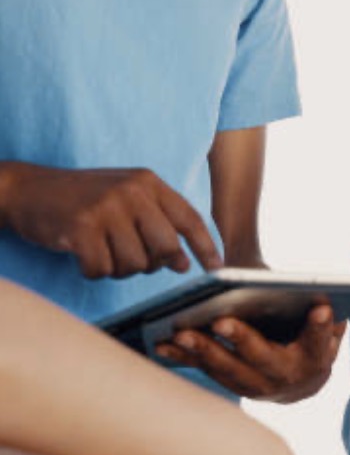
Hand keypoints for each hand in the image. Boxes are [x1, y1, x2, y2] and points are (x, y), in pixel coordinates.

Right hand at [0, 164, 221, 277]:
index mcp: (148, 182)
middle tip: (134, 260)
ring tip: (104, 252)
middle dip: (154, 264)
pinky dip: (94, 271)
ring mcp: (106, 208)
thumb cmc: (84, 199)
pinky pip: (102, 270)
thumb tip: (184, 263)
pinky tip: (84, 256)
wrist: (28, 189)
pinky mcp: (81, 228)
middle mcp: (131, 192)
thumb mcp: (126, 198)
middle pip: (166, 248)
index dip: (206, 246)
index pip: (189, 218)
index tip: (217, 268)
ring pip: (134, 264)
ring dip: (119, 268)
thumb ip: (158, 224)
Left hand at [156, 303, 345, 402]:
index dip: (319, 327)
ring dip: (203, 350)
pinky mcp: (230, 384)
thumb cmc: (312, 345)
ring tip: (182, 332)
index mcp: (313, 360)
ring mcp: (254, 386)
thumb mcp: (326, 331)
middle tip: (222, 321)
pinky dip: (184, 358)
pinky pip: (205, 371)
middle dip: (242, 339)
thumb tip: (322, 304)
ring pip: (227, 368)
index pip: (318, 341)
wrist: (300, 386)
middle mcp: (282, 378)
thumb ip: (324, 320)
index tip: (322, 309)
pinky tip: (161, 345)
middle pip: (261, 357)